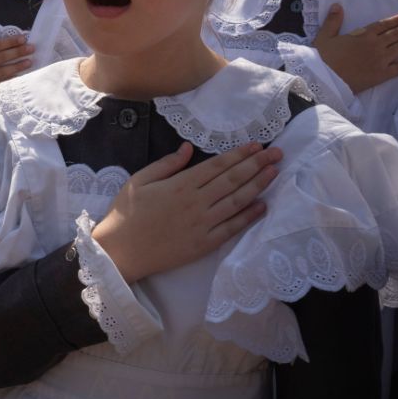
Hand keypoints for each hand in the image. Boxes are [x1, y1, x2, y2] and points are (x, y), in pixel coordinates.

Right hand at [92, 142, 281, 282]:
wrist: (120, 251)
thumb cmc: (126, 213)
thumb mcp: (139, 180)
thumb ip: (166, 164)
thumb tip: (189, 148)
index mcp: (180, 184)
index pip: (217, 165)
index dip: (239, 154)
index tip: (257, 146)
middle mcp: (196, 202)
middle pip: (233, 180)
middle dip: (257, 165)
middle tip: (278, 154)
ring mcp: (202, 224)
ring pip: (237, 201)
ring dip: (258, 186)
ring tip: (275, 173)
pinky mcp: (204, 244)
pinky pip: (232, 228)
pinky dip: (249, 217)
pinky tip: (262, 206)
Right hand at [314, 4, 397, 93]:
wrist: (324, 79)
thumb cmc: (323, 57)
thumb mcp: (324, 36)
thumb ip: (333, 21)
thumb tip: (338, 5)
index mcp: (363, 35)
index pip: (383, 25)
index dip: (396, 20)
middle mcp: (375, 46)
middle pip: (395, 35)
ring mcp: (380, 60)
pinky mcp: (380, 75)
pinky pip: (397, 69)